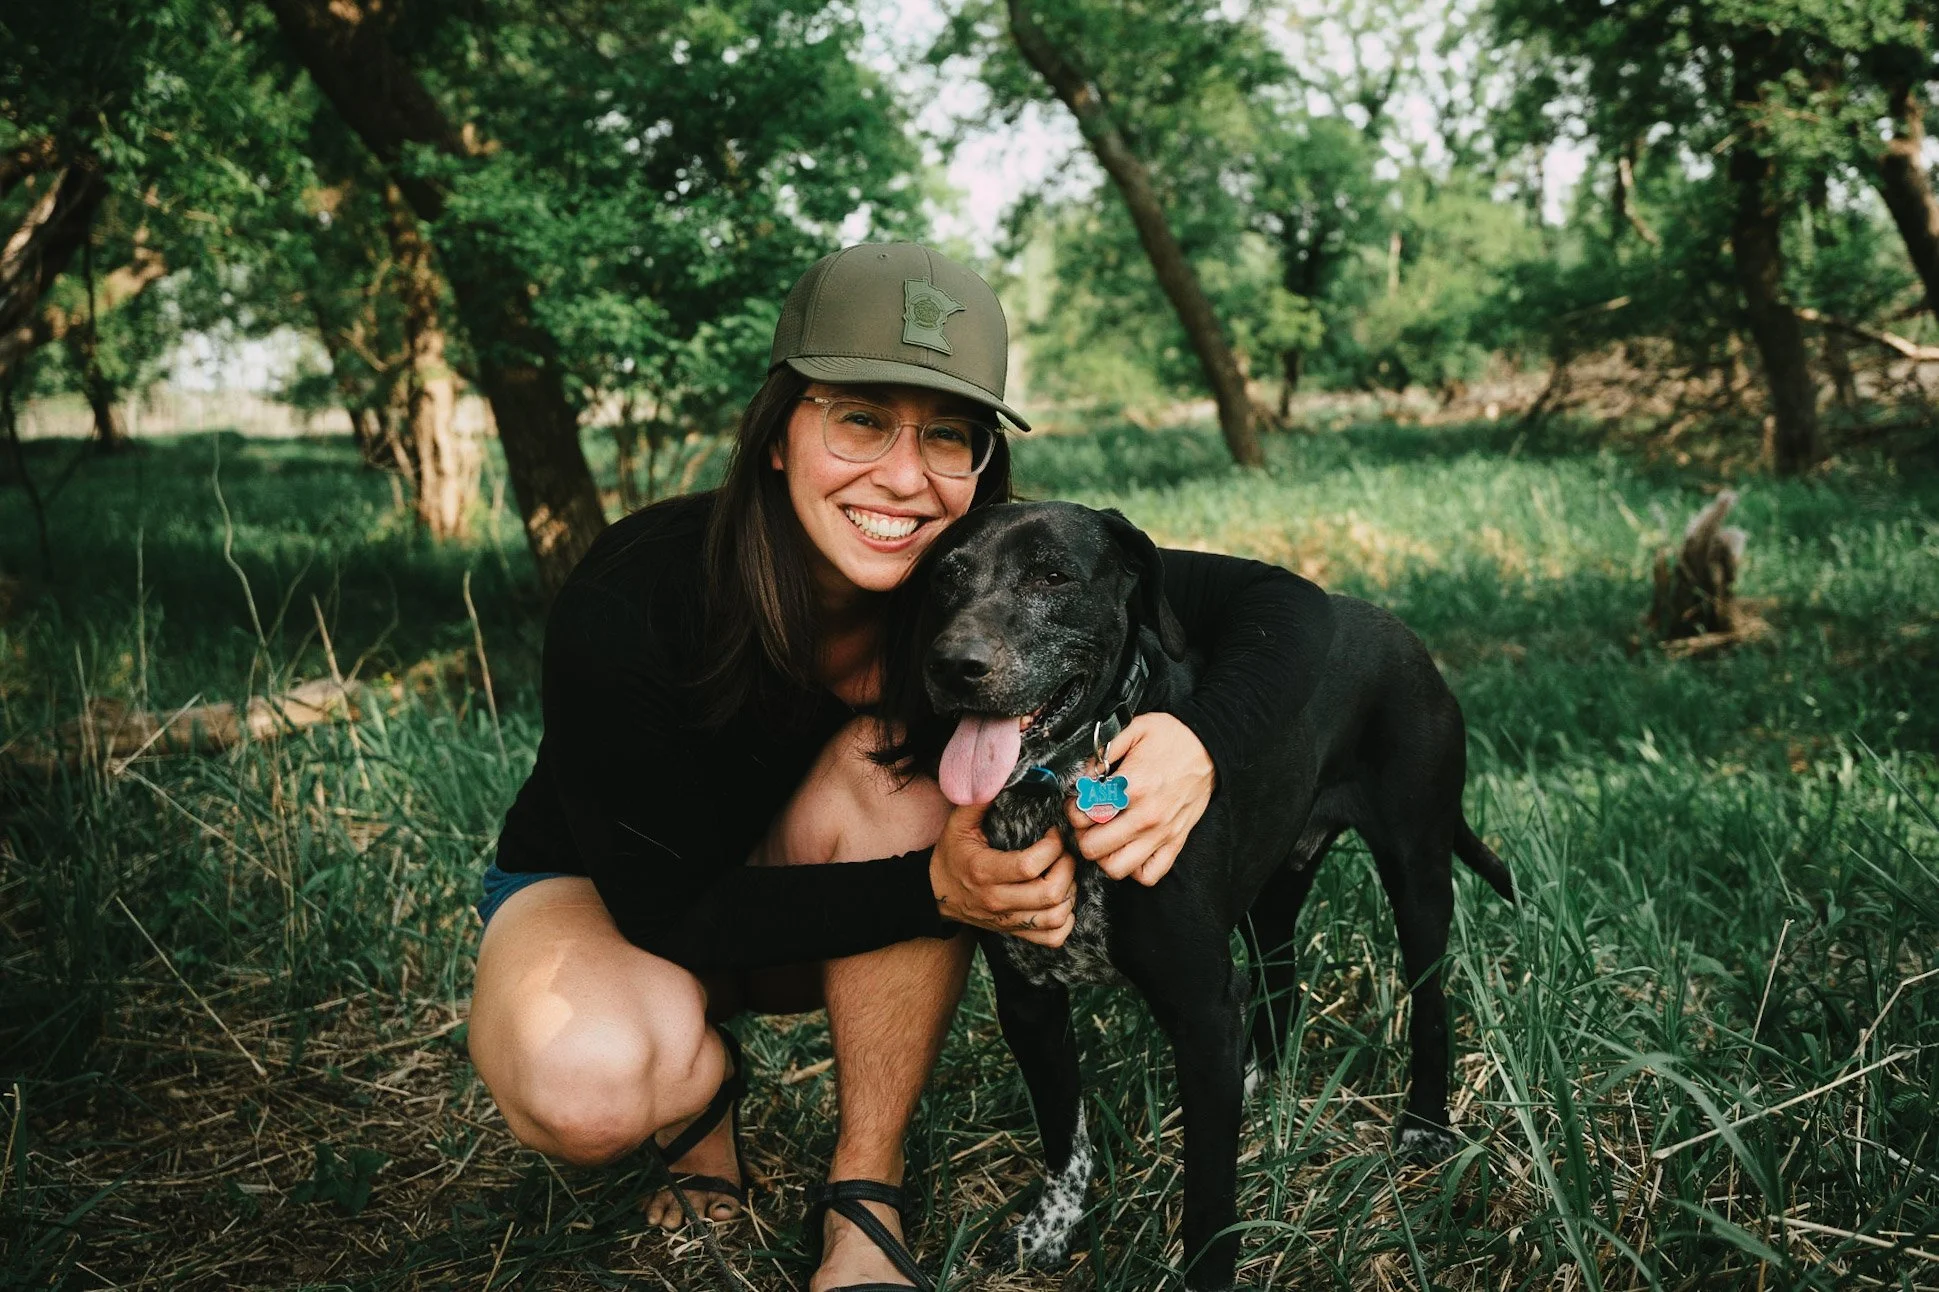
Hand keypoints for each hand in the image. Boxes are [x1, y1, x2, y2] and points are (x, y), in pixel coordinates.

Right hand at [928, 801, 1075, 945]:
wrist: (935, 894)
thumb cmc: (951, 855)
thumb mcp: (957, 824)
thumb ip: (978, 800)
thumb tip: (999, 774)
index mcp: (984, 872)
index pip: (1030, 865)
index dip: (1052, 847)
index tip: (1053, 832)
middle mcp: (998, 900)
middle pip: (1050, 894)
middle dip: (1067, 868)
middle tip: (1064, 853)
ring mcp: (1008, 920)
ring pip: (1056, 917)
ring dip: (1069, 893)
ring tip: (1063, 874)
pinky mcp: (1015, 931)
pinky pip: (1052, 937)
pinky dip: (1066, 921)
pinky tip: (1061, 900)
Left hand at [1066, 712, 1213, 886]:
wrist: (1210, 745)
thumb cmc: (1171, 737)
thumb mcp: (1133, 729)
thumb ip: (1102, 752)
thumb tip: (1081, 776)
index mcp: (1133, 787)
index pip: (1084, 816)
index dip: (1073, 809)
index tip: (1078, 801)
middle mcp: (1147, 816)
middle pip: (1093, 848)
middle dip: (1082, 835)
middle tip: (1087, 821)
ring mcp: (1162, 834)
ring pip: (1117, 868)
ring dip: (1104, 856)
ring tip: (1105, 837)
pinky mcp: (1176, 842)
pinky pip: (1149, 875)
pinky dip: (1134, 869)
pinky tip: (1128, 849)